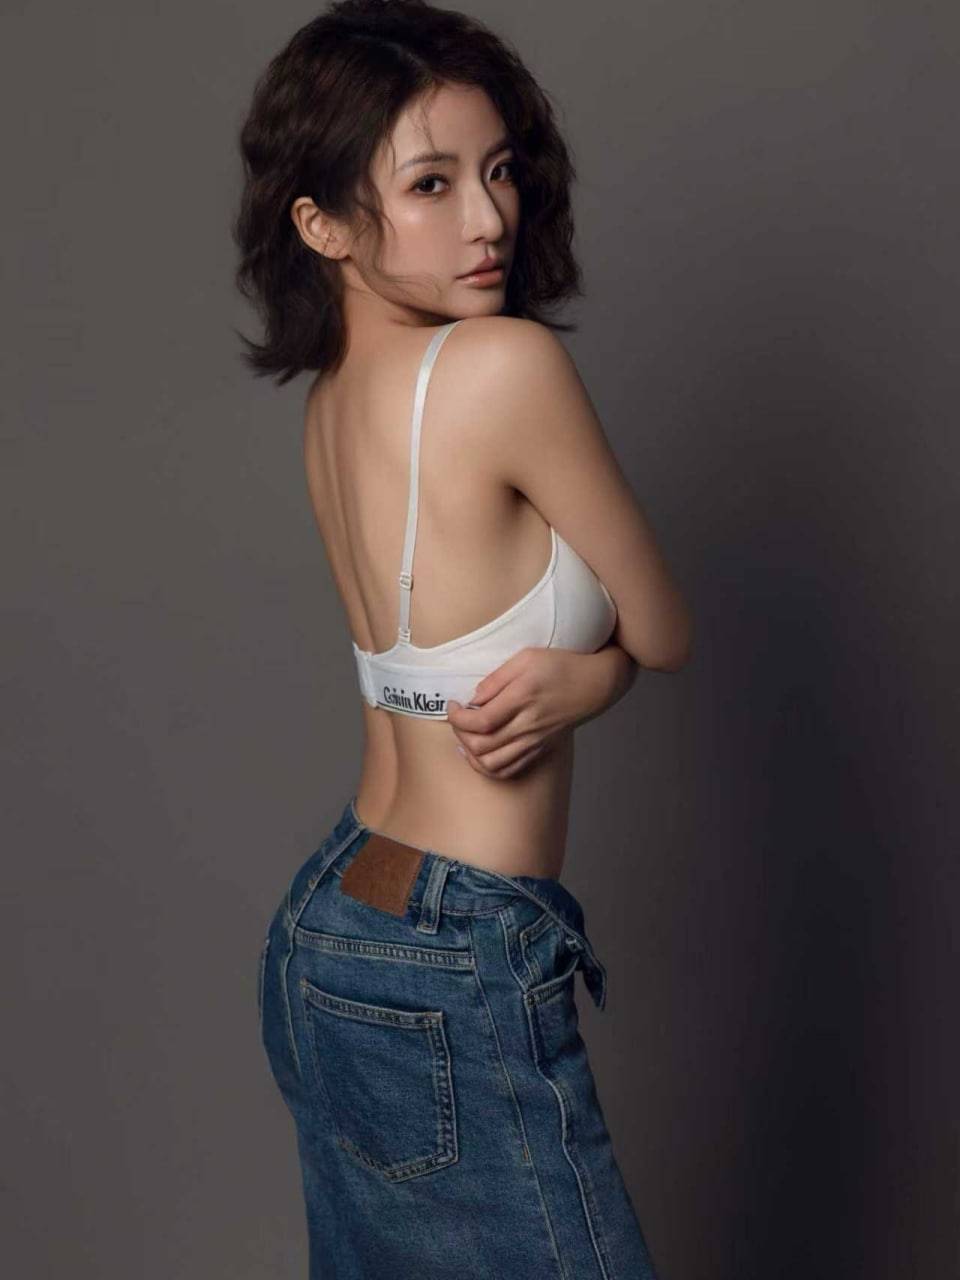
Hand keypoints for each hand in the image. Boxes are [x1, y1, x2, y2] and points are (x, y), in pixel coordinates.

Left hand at [446, 644, 634, 779]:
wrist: (595, 684)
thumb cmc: (561, 666)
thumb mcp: (526, 658)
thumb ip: (496, 678)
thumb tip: (474, 699)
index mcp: (522, 698)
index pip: (480, 721)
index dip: (457, 718)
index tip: (453, 705)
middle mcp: (528, 724)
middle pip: (482, 746)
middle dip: (460, 734)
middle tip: (458, 718)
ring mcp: (535, 741)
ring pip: (493, 765)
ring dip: (471, 755)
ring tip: (465, 737)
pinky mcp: (540, 749)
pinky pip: (509, 770)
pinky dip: (488, 768)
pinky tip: (479, 754)